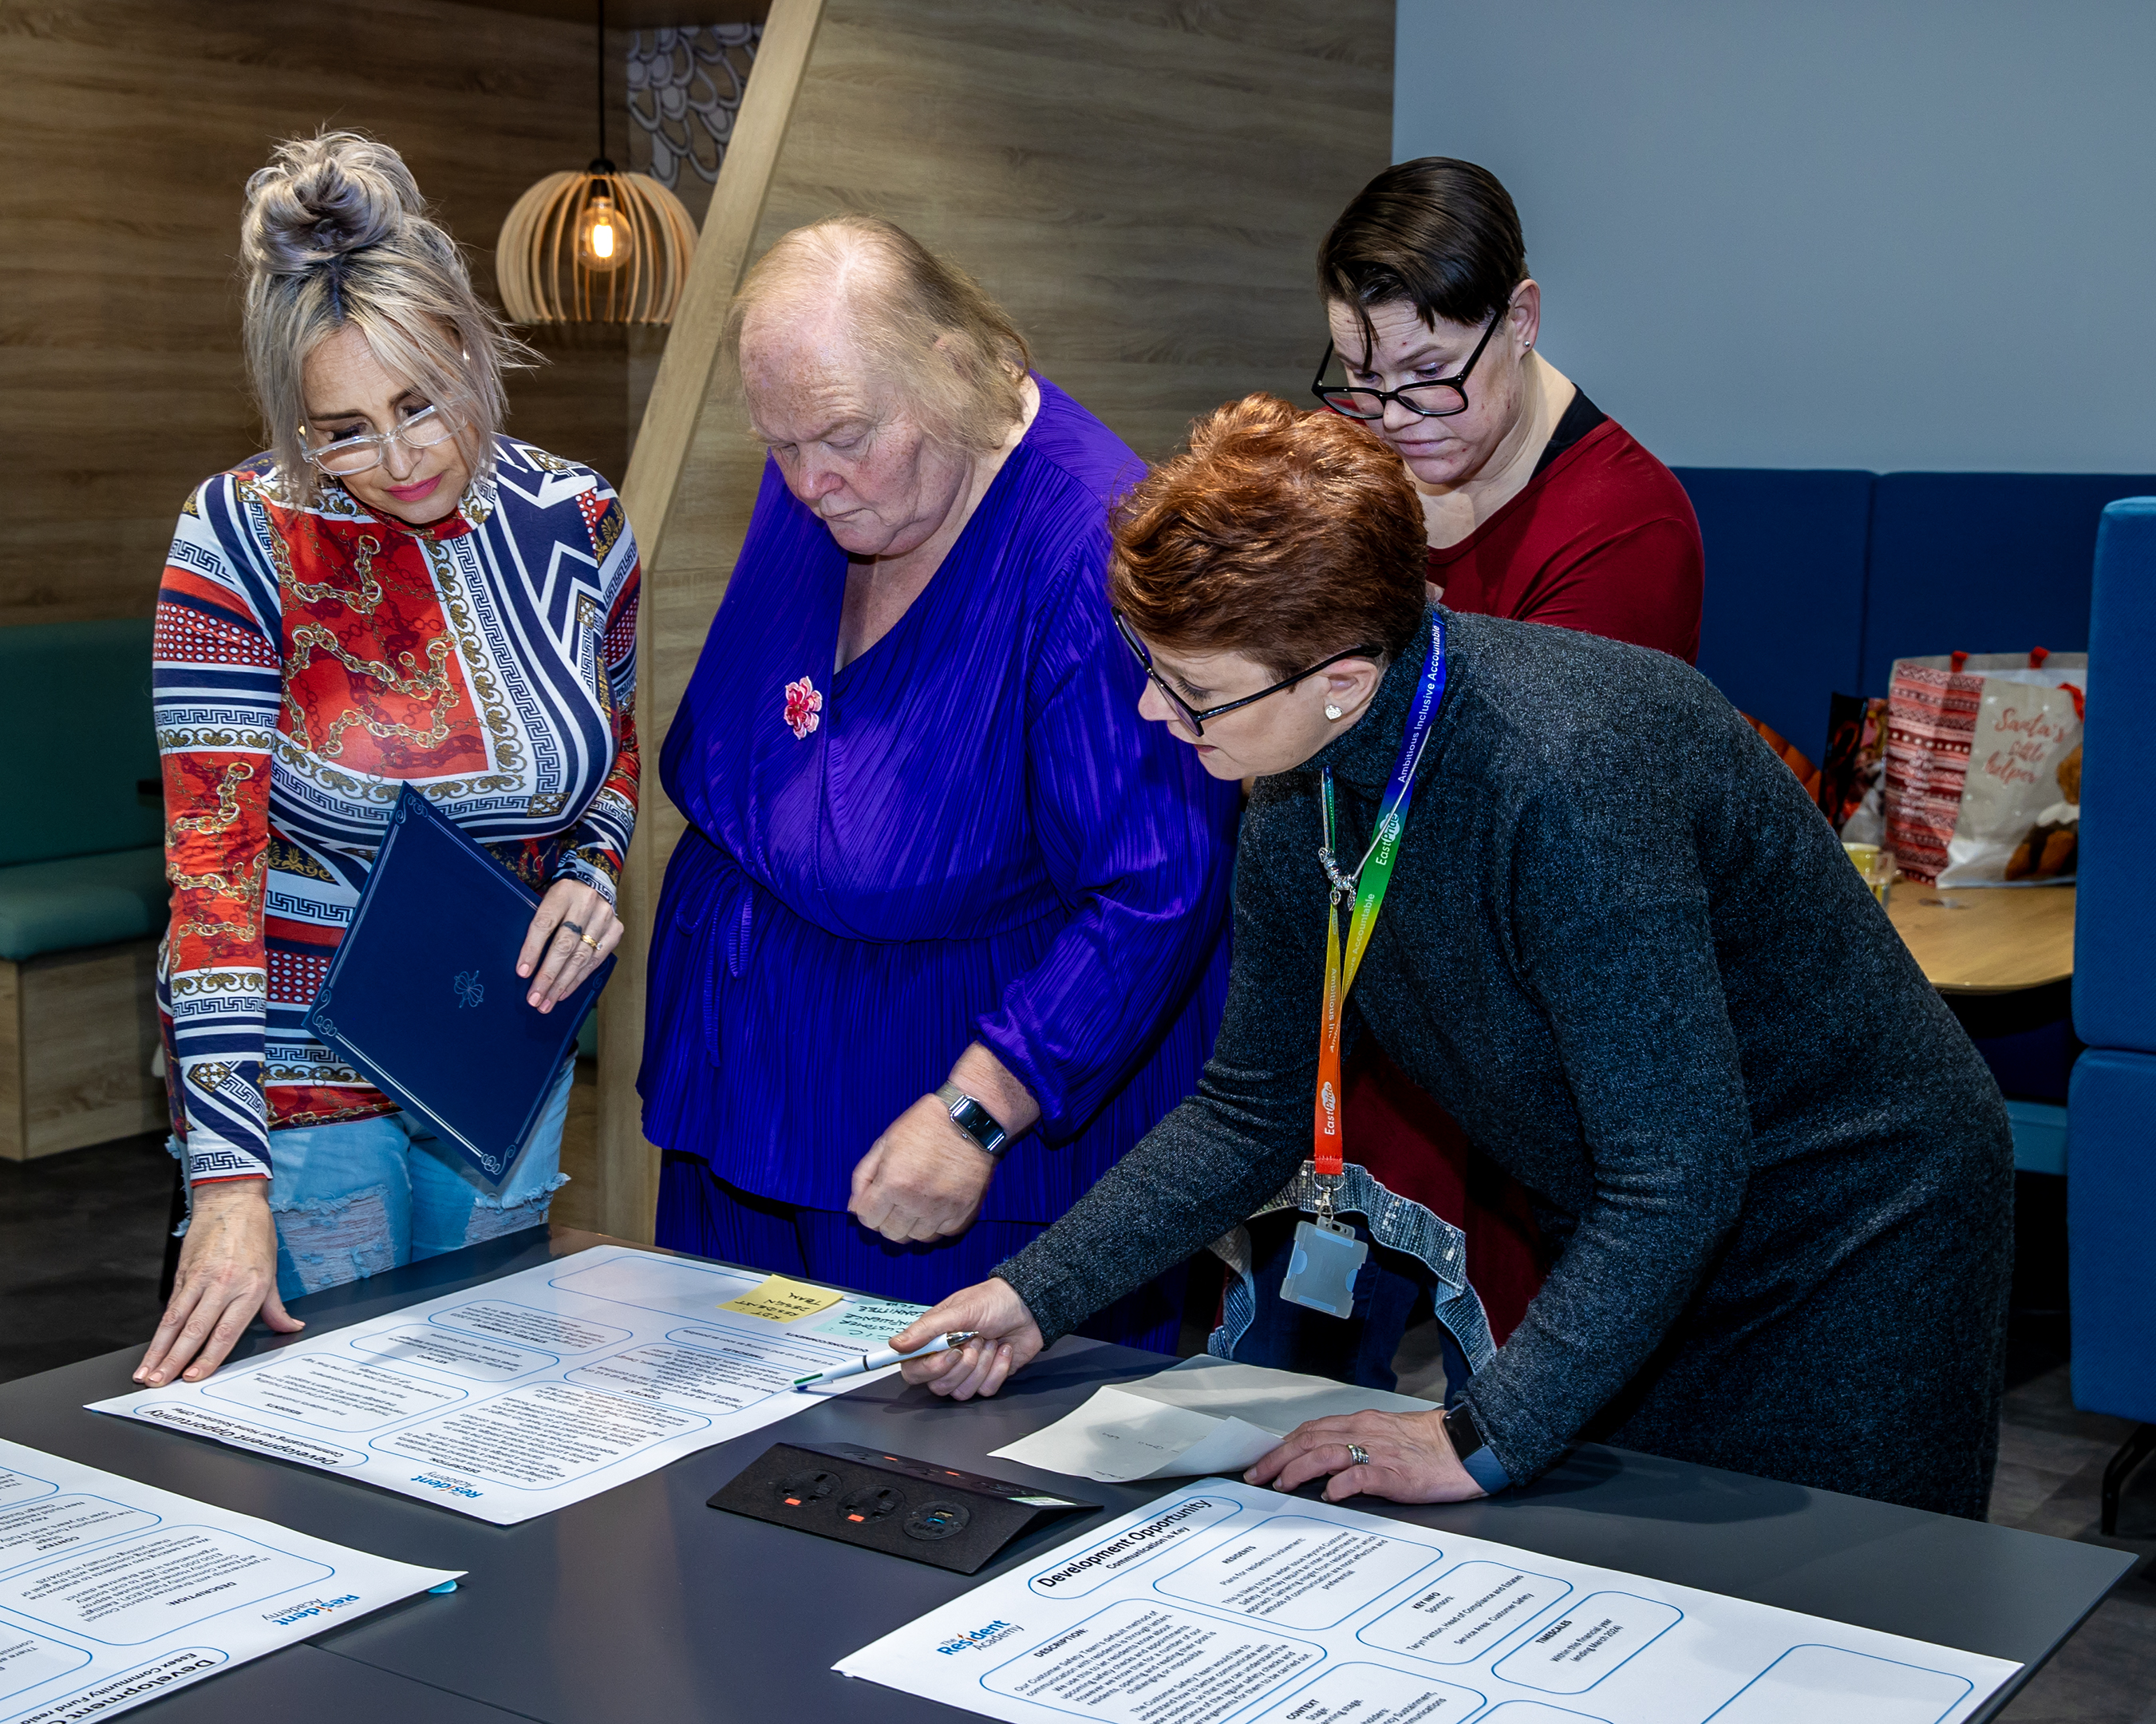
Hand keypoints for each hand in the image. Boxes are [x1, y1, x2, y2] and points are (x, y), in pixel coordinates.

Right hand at [134, 1181, 302, 1385]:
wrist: (233, 1200)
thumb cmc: (256, 1234)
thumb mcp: (272, 1271)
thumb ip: (276, 1308)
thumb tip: (290, 1328)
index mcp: (251, 1287)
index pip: (227, 1331)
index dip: (209, 1356)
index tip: (194, 1376)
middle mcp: (224, 1284)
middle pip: (195, 1330)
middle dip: (175, 1360)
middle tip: (160, 1383)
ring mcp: (200, 1278)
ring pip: (175, 1321)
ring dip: (159, 1350)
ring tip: (147, 1373)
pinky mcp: (184, 1273)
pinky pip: (171, 1307)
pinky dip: (159, 1331)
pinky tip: (152, 1348)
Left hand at [518, 879, 620, 1012]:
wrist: (595, 882)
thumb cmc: (561, 898)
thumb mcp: (545, 898)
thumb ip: (536, 923)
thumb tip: (522, 963)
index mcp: (563, 891)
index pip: (545, 923)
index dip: (532, 950)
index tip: (522, 972)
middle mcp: (586, 902)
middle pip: (564, 945)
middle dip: (548, 975)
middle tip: (535, 998)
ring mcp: (604, 917)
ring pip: (581, 957)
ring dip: (562, 983)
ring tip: (547, 1002)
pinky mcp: (615, 930)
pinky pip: (595, 960)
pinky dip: (578, 979)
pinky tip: (564, 992)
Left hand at [849, 1097, 995, 1241]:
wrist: (971, 1119)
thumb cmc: (925, 1125)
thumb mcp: (885, 1142)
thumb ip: (863, 1177)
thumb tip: (854, 1208)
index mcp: (895, 1182)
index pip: (868, 1218)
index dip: (867, 1209)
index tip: (874, 1198)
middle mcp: (918, 1202)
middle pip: (891, 1234)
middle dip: (886, 1219)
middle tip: (894, 1200)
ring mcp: (943, 1210)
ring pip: (916, 1237)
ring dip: (911, 1223)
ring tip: (915, 1200)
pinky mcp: (964, 1212)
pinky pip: (942, 1234)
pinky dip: (935, 1224)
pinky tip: (934, 1204)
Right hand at [889, 1278, 1043, 1399]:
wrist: (1029, 1307)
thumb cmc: (993, 1301)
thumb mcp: (958, 1310)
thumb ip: (926, 1330)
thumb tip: (895, 1344)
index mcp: (933, 1341)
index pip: (912, 1369)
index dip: (928, 1369)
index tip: (950, 1353)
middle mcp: (947, 1359)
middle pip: (938, 1386)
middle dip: (962, 1365)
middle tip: (975, 1340)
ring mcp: (968, 1371)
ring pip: (962, 1392)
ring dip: (982, 1365)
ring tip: (990, 1341)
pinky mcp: (988, 1378)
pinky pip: (985, 1390)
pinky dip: (998, 1369)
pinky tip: (1003, 1349)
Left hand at [1243, 1408, 1487, 1504]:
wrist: (1469, 1446)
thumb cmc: (1431, 1445)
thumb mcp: (1388, 1436)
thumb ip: (1358, 1444)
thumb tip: (1326, 1463)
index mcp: (1363, 1423)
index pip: (1313, 1429)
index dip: (1284, 1444)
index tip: (1265, 1459)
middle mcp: (1366, 1432)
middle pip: (1310, 1439)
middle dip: (1278, 1457)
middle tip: (1257, 1475)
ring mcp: (1380, 1452)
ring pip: (1327, 1452)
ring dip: (1298, 1469)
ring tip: (1281, 1485)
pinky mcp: (1397, 1473)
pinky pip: (1362, 1475)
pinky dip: (1341, 1484)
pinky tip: (1330, 1495)